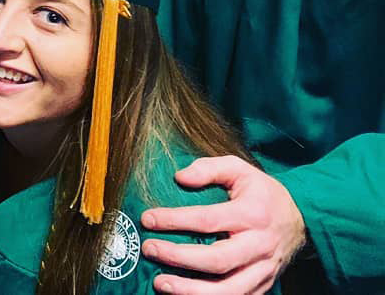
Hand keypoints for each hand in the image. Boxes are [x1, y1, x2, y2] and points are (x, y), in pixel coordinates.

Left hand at [140, 155, 305, 293]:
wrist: (302, 222)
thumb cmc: (262, 194)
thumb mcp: (239, 170)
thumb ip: (209, 168)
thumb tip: (179, 177)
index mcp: (252, 215)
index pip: (208, 220)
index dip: (175, 220)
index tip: (147, 219)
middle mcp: (259, 246)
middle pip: (216, 260)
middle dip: (178, 258)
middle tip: (149, 249)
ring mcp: (263, 271)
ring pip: (228, 290)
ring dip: (191, 291)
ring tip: (161, 284)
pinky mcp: (263, 287)